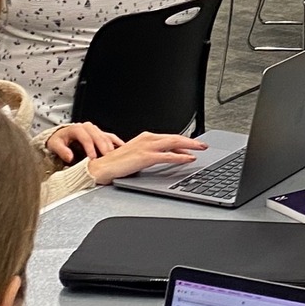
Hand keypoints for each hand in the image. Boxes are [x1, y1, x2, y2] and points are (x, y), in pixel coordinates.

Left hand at [44, 121, 123, 164]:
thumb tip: (69, 157)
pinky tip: (122, 147)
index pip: (86, 138)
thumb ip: (61, 150)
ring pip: (105, 136)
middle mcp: (87, 127)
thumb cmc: (59, 141)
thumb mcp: (55, 145)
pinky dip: (116, 142)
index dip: (90, 148)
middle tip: (106, 159)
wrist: (61, 137)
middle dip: (103, 148)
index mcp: (76, 129)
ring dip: (110, 147)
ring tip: (113, 157)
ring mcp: (94, 130)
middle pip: (98, 136)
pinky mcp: (99, 134)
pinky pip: (110, 136)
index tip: (92, 159)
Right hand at [83, 131, 208, 183]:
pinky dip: (180, 156)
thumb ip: (151, 155)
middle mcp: (147, 139)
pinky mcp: (145, 156)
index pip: (169, 138)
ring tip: (201, 149)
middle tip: (204, 145)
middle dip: (191, 141)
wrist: (101, 168)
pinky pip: (167, 155)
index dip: (184, 141)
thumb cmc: (116, 164)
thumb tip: (165, 158)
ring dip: (190, 145)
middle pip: (174, 137)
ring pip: (173, 143)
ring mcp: (146, 147)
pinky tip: (188, 158)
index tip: (194, 145)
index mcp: (145, 138)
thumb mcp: (137, 157)